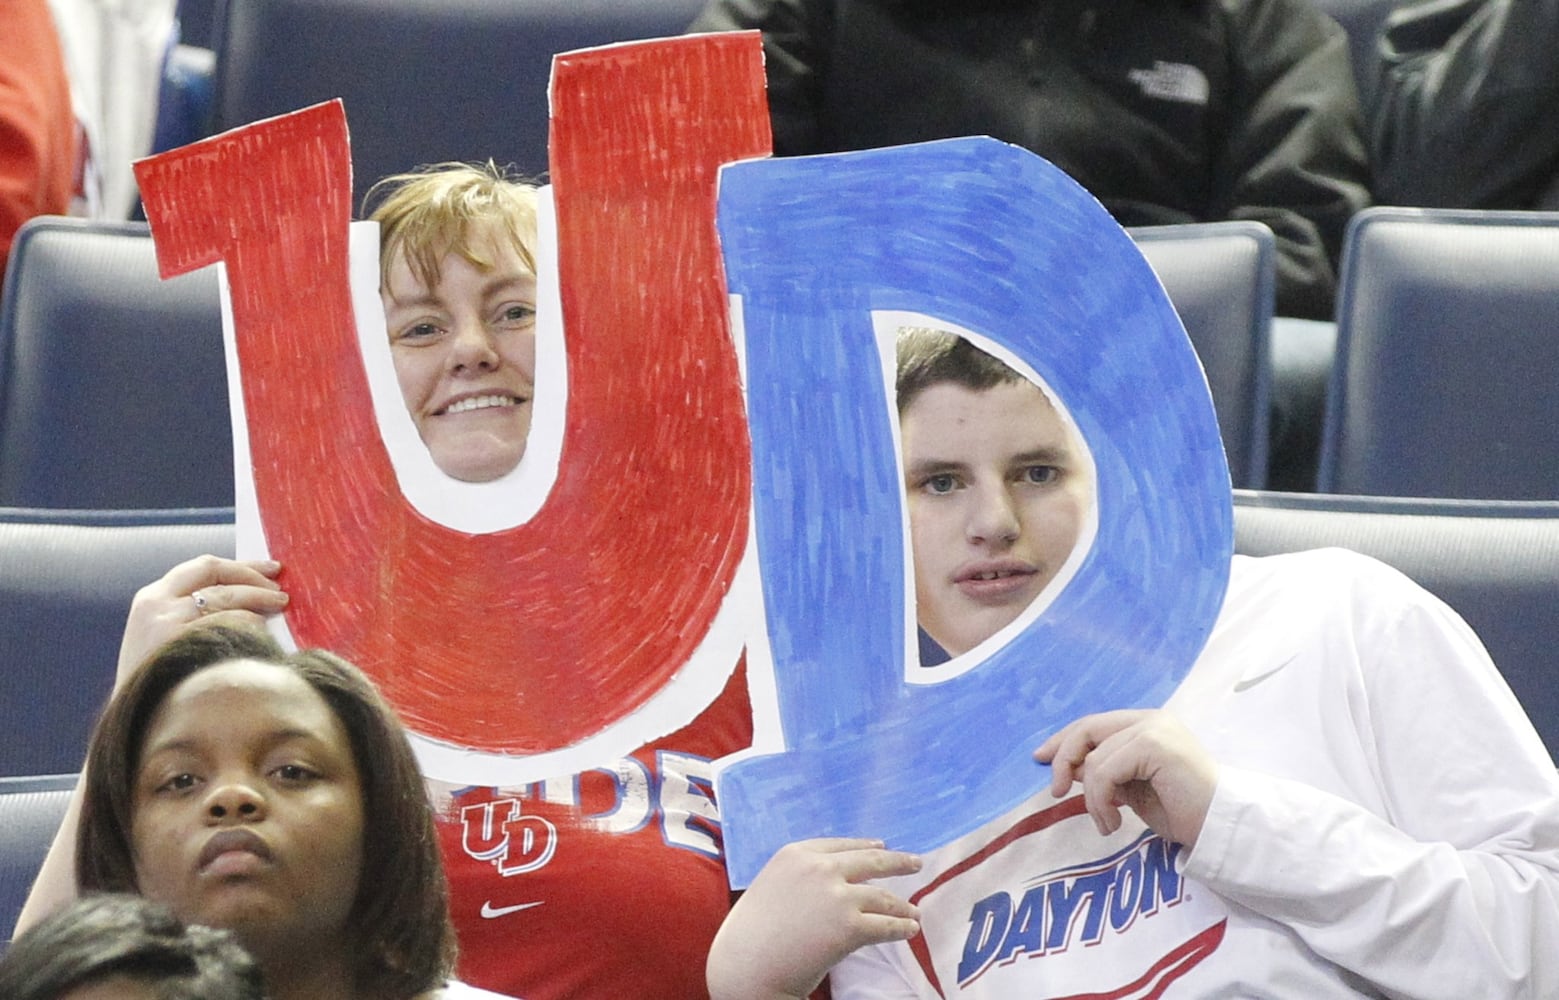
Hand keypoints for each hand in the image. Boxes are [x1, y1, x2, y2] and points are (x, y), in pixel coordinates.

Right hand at [116, 555, 287, 684]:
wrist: (130, 718)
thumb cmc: (157, 678)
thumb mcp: (163, 634)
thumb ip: (192, 611)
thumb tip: (249, 593)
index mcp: (151, 598)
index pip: (203, 567)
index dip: (242, 566)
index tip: (271, 570)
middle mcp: (156, 604)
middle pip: (216, 574)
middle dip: (254, 577)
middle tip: (282, 590)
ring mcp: (166, 624)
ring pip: (226, 598)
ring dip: (259, 599)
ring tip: (280, 608)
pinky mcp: (179, 644)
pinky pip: (228, 624)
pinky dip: (250, 624)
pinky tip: (263, 632)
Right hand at [707, 838, 921, 999]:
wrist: (746, 967)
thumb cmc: (749, 935)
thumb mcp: (770, 886)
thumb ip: (799, 879)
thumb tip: (833, 886)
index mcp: (795, 854)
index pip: (840, 845)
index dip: (865, 846)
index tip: (881, 846)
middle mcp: (819, 868)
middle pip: (870, 861)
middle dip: (898, 862)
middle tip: (915, 864)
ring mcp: (837, 896)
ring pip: (882, 898)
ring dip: (902, 906)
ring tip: (913, 913)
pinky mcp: (850, 927)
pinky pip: (886, 925)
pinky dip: (902, 928)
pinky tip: (910, 930)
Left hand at [1035, 710, 1216, 848]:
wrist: (1220, 826)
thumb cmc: (1182, 811)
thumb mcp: (1132, 789)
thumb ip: (1105, 772)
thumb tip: (1066, 766)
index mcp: (1146, 724)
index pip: (1093, 724)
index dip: (1063, 740)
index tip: (1040, 760)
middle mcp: (1149, 719)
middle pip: (1086, 729)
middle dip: (1062, 759)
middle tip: (1054, 792)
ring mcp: (1153, 728)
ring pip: (1093, 758)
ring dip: (1090, 798)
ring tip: (1105, 822)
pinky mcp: (1153, 744)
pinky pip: (1103, 770)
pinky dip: (1099, 800)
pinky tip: (1113, 822)